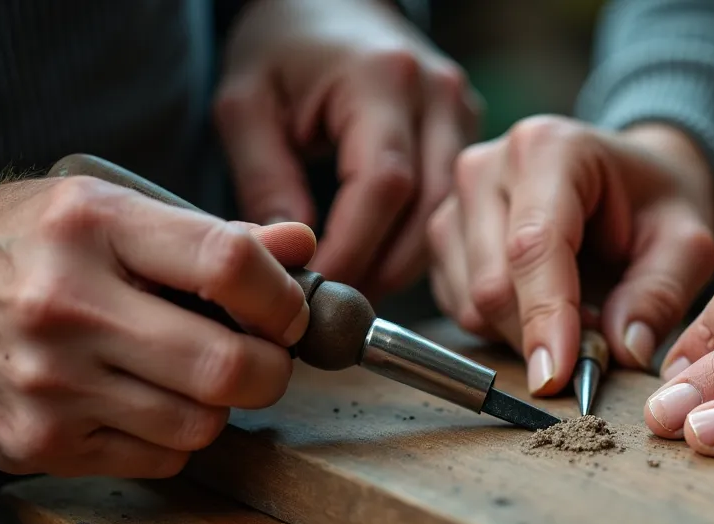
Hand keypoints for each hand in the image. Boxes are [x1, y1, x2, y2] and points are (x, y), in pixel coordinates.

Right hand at [0, 176, 314, 477]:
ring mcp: (49, 383)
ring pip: (202, 423)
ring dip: (219, 404)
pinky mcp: (40, 444)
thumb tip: (300, 246)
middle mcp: (65, 305)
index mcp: (91, 226)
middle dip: (271, 368)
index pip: (228, 265)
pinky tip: (144, 401)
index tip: (287, 310)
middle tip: (262, 356)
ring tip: (191, 373)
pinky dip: (174, 436)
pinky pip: (162, 459)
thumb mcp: (110, 212)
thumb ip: (211, 235)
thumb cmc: (30, 249)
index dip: (282, 297)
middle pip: (228, 365)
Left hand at [215, 0, 480, 296]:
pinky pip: (452, 206)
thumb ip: (265, 181)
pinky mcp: (467, 133)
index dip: (352, 247)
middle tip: (333, 302)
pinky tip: (378, 262)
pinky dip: (416, 241)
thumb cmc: (282, 49)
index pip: (384, 185)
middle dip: (379, 266)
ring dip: (400, 262)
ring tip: (353, 288)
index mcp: (382, 78)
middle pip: (426, 209)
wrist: (328, 4)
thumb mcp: (246, 105)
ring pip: (447, 216)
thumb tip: (287, 259)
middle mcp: (438, 95)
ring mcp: (462, 114)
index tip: (313, 287)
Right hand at [426, 117, 713, 394]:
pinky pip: (459, 308)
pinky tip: (541, 307)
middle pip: (493, 283)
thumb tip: (622, 350)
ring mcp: (456, 200)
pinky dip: (502, 328)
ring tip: (578, 314)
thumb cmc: (655, 205)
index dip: (544, 316)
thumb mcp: (686, 244)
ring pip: (471, 303)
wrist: (625, 181)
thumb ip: (660, 294)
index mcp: (550, 148)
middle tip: (598, 348)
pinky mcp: (444, 236)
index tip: (558, 377)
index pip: (534, 245)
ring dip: (523, 335)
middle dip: (541, 336)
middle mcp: (487, 167)